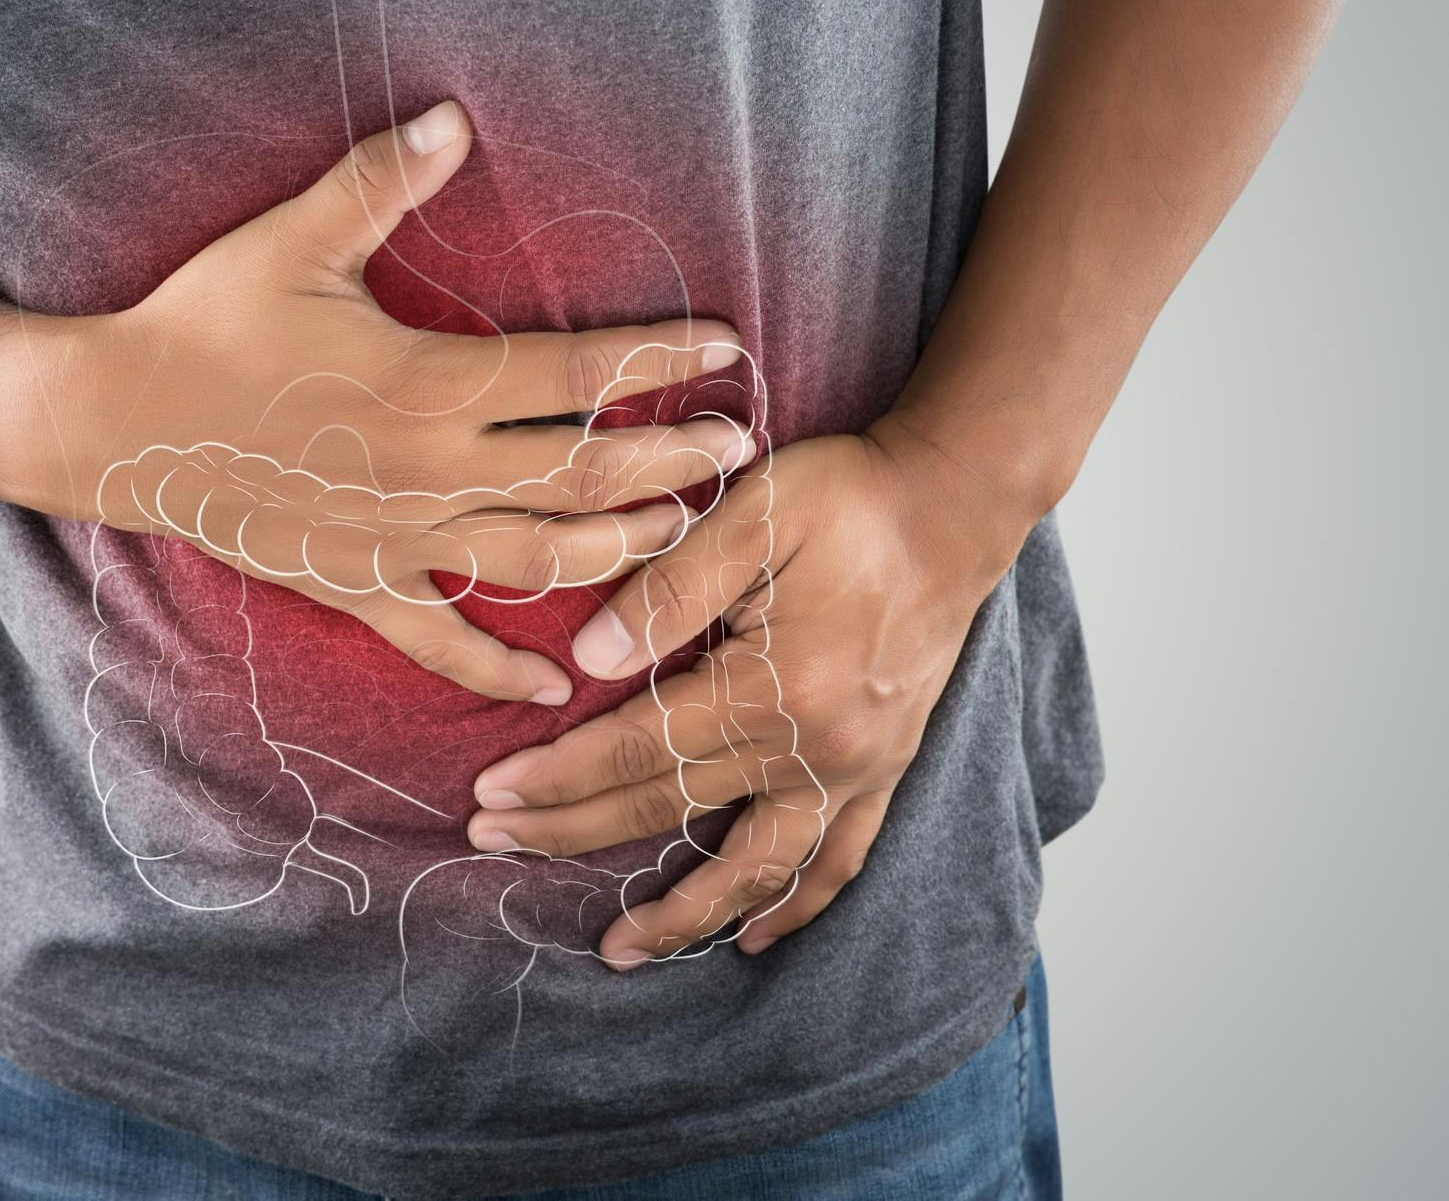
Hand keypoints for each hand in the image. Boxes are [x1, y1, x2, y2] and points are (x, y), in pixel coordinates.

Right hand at [16, 100, 752, 704]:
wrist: (116, 423)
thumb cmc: (206, 322)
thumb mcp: (293, 239)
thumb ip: (381, 179)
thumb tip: (457, 116)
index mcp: (429, 382)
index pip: (578, 377)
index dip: (660, 361)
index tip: (726, 347)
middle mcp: (430, 471)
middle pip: (584, 478)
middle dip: (673, 466)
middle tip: (741, 452)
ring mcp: (398, 539)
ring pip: (539, 563)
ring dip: (621, 553)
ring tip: (684, 538)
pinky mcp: (358, 586)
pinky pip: (442, 643)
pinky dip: (499, 671)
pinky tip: (555, 688)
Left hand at [461, 416, 1029, 963]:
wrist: (955, 504)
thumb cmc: (851, 498)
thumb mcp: (754, 512)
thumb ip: (668, 588)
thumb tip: (588, 661)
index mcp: (774, 685)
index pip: (637, 748)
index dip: (557, 777)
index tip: (492, 795)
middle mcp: (817, 747)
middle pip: (672, 808)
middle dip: (574, 832)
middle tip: (496, 843)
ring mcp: (856, 769)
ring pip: (757, 868)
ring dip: (684, 916)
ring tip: (619, 949)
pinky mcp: (885, 770)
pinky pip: (837, 862)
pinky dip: (793, 906)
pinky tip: (752, 937)